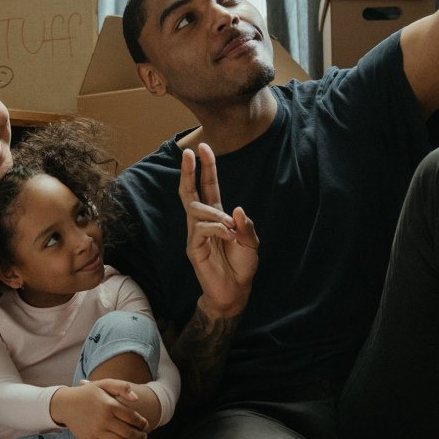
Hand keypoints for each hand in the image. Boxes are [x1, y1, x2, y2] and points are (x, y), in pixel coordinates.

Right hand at [50, 381, 149, 438]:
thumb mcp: (103, 384)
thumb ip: (121, 387)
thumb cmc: (87, 393)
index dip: (142, 423)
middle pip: (129, 433)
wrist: (65, 405)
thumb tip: (136, 399)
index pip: (133, 417)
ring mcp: (97, 432)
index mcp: (109, 405)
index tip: (145, 424)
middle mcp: (104, 420)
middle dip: (140, 436)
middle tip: (143, 436)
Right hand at [179, 143, 258, 318]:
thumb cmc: (242, 265)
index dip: (206, 167)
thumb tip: (237, 209)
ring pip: (196, 210)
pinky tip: (229, 236)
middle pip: (190, 192)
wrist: (235, 291)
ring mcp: (195, 235)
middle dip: (188, 171)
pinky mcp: (193, 248)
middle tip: (187, 152)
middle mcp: (202, 222)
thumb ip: (246, 225)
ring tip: (230, 226)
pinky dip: (217, 229)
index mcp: (216, 217)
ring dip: (215, 213)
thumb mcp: (251, 242)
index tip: (203, 147)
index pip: (208, 187)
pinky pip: (200, 230)